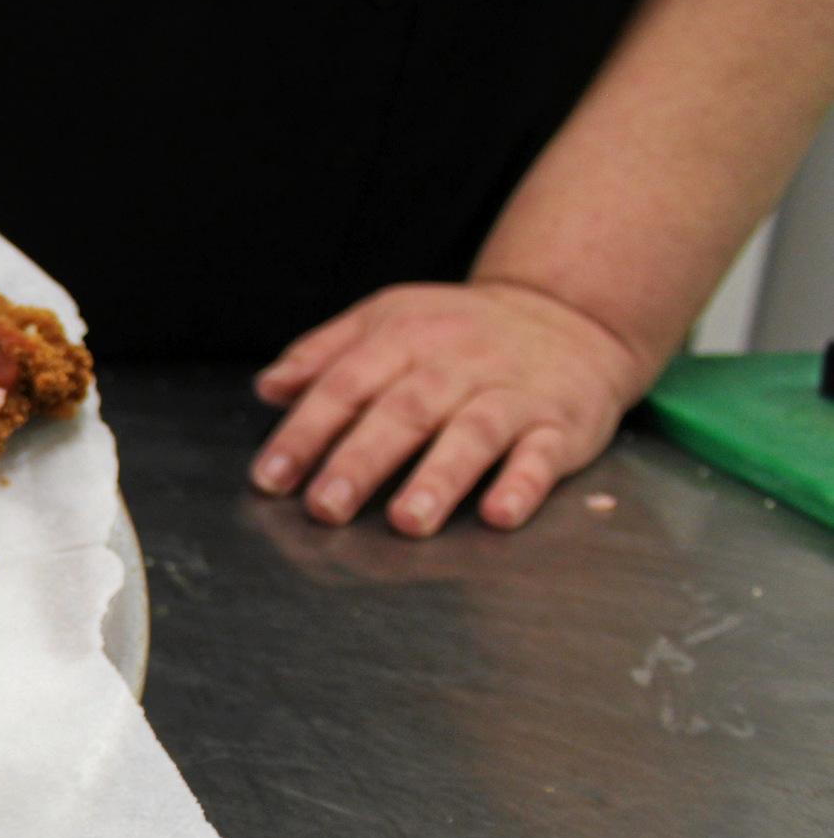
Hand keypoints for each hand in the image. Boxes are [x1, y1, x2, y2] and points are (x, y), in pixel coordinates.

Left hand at [249, 281, 652, 536]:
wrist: (570, 316)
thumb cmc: (459, 333)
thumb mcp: (388, 321)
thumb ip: (324, 354)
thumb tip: (267, 387)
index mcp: (404, 337)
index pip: (346, 384)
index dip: (305, 432)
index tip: (271, 478)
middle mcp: (457, 363)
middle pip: (404, 411)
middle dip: (361, 461)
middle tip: (325, 508)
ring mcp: (512, 393)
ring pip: (474, 432)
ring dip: (439, 477)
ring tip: (406, 521)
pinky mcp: (561, 424)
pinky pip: (543, 454)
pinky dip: (523, 484)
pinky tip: (498, 514)